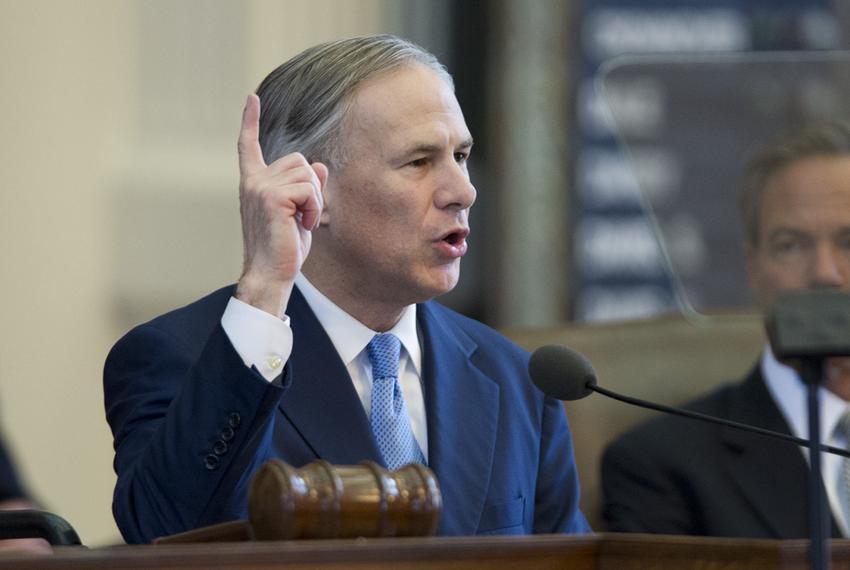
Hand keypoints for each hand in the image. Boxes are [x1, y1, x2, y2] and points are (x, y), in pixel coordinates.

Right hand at [235, 94, 327, 316]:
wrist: (271, 274)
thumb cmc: (284, 248)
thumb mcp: (300, 214)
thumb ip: (307, 189)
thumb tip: (319, 166)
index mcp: (254, 183)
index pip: (250, 146)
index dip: (251, 121)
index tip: (252, 98)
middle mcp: (253, 181)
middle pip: (299, 160)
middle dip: (312, 188)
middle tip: (303, 216)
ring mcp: (259, 187)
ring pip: (306, 174)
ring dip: (314, 200)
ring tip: (301, 221)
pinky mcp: (271, 197)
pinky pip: (309, 190)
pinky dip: (314, 208)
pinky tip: (302, 224)